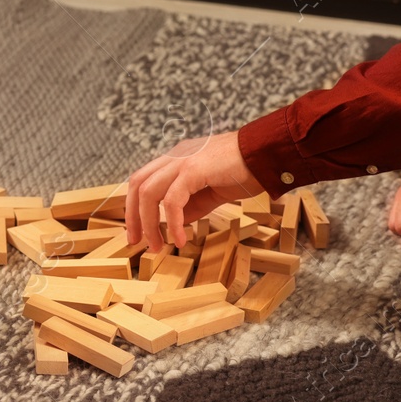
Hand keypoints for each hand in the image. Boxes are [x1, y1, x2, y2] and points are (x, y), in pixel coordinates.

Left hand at [124, 131, 263, 250]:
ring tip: (158, 246)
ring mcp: (183, 160)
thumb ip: (191, 204)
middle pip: (137, 184)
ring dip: (150, 223)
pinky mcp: (194, 169)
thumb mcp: (210, 191)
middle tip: (137, 242)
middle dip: (134, 216)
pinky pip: (173, 200)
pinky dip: (172, 223)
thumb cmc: (243, 171)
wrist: (266, 155)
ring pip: (149, 192)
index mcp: (176, 158)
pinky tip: (181, 239)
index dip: (134, 206)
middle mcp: (175, 156)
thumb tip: (175, 224)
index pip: (143, 180)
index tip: (137, 231)